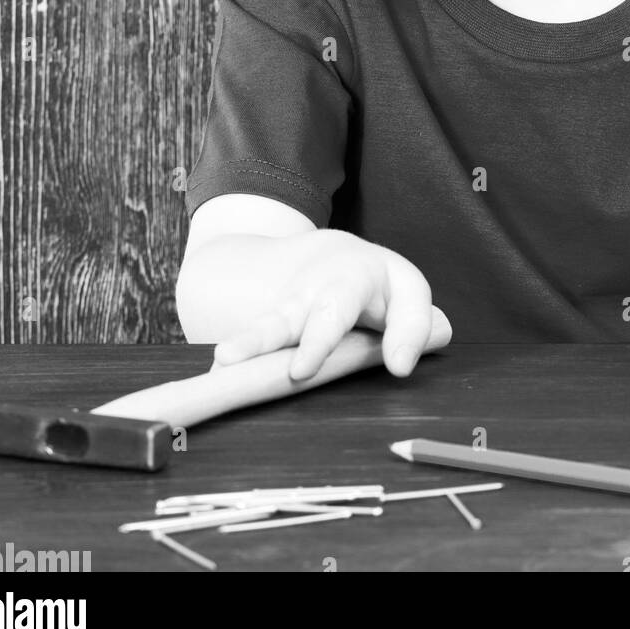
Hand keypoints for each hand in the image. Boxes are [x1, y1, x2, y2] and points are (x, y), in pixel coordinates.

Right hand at [210, 229, 445, 381]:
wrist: (328, 256)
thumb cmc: (377, 284)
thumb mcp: (407, 292)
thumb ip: (412, 327)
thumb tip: (400, 368)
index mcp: (350, 277)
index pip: (336, 305)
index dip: (319, 338)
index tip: (302, 370)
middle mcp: (311, 289)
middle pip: (290, 315)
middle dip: (270, 339)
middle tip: (264, 370)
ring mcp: (286, 307)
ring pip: (265, 325)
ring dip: (246, 344)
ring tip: (223, 362)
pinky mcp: (268, 326)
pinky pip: (250, 340)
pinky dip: (235, 355)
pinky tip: (217, 373)